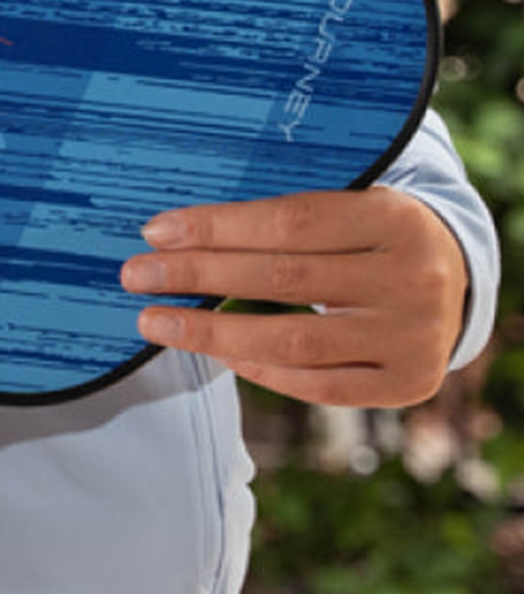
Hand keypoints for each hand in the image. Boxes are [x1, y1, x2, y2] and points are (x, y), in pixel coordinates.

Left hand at [120, 189, 468, 408]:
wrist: (456, 282)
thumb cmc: (375, 238)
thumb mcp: (352, 208)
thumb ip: (286, 222)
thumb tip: (179, 235)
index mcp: (395, 218)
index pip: (290, 222)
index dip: (218, 227)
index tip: (156, 231)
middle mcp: (411, 279)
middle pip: (283, 279)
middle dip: (199, 276)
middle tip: (136, 275)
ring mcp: (412, 337)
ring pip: (293, 340)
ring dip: (212, 334)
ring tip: (154, 322)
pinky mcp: (405, 384)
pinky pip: (318, 385)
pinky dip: (261, 368)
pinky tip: (218, 353)